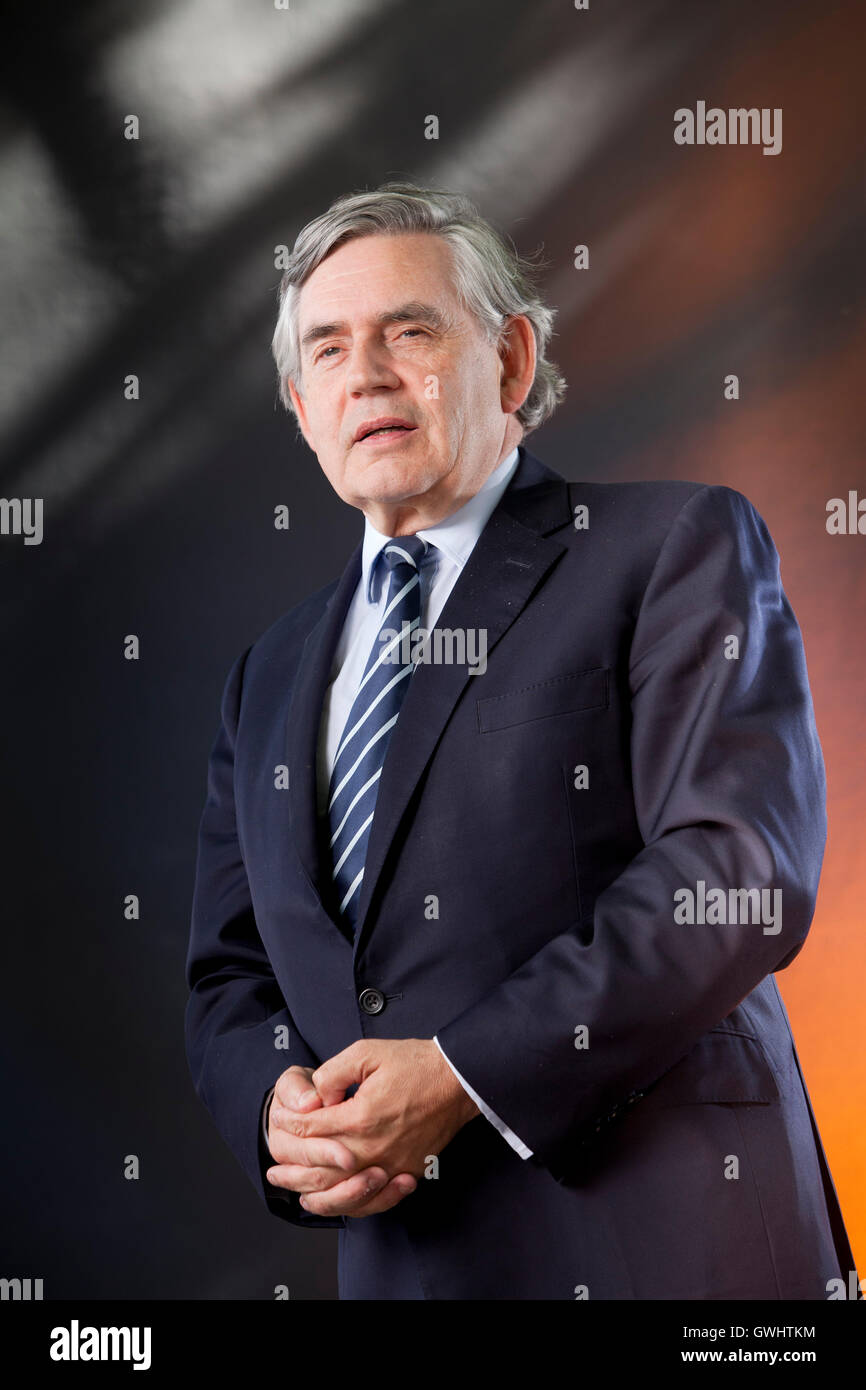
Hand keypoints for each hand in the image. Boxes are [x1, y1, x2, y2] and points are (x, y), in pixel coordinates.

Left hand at [266, 1040, 479, 1217]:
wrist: (458, 1080)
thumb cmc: (416, 1064)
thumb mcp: (368, 1053)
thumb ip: (334, 1073)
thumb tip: (317, 1096)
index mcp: (360, 1117)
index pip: (311, 1128)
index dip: (290, 1122)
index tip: (280, 1118)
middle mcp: (373, 1148)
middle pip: (321, 1168)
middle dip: (292, 1168)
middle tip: (272, 1170)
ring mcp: (391, 1165)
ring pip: (344, 1192)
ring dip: (314, 1194)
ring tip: (294, 1192)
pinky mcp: (406, 1172)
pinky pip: (373, 1200)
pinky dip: (350, 1205)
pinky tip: (336, 1201)